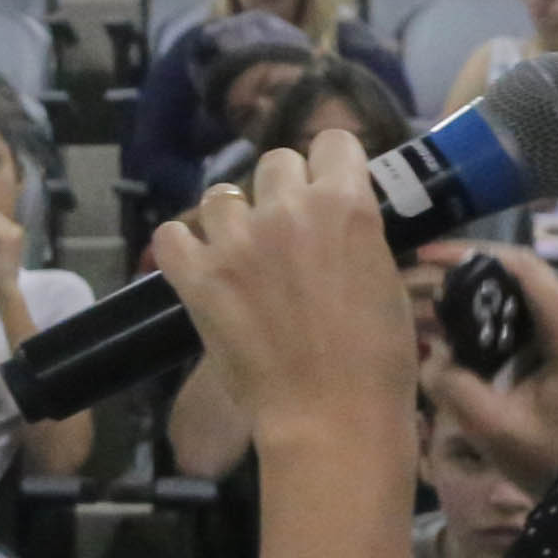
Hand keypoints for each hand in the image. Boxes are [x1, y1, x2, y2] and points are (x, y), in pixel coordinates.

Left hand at [152, 136, 418, 472]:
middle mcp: (287, 209)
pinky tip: (198, 265)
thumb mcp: (386, 278)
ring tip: (242, 253)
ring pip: (221, 194)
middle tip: (288, 230)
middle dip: (283, 190)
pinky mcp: (196, 276)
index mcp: (345, 204)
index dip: (331, 165)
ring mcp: (236, 241)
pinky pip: (171, 235)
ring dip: (233, 217)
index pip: (333, 142)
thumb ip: (356, 234)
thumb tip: (336, 221)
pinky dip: (183, 247)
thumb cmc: (377, 358)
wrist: (330, 415)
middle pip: (275, 161)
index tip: (328, 187)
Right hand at [417, 246, 557, 491]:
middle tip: (409, 295)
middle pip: (516, 286)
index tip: (425, 254)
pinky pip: (534, 331)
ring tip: (425, 323)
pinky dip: (495, 334)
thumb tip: (431, 355)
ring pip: (523, 309)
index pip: (521, 266)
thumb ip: (453, 388)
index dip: (469, 254)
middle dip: (459, 287)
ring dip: (474, 313)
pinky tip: (459, 349)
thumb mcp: (499, 431)